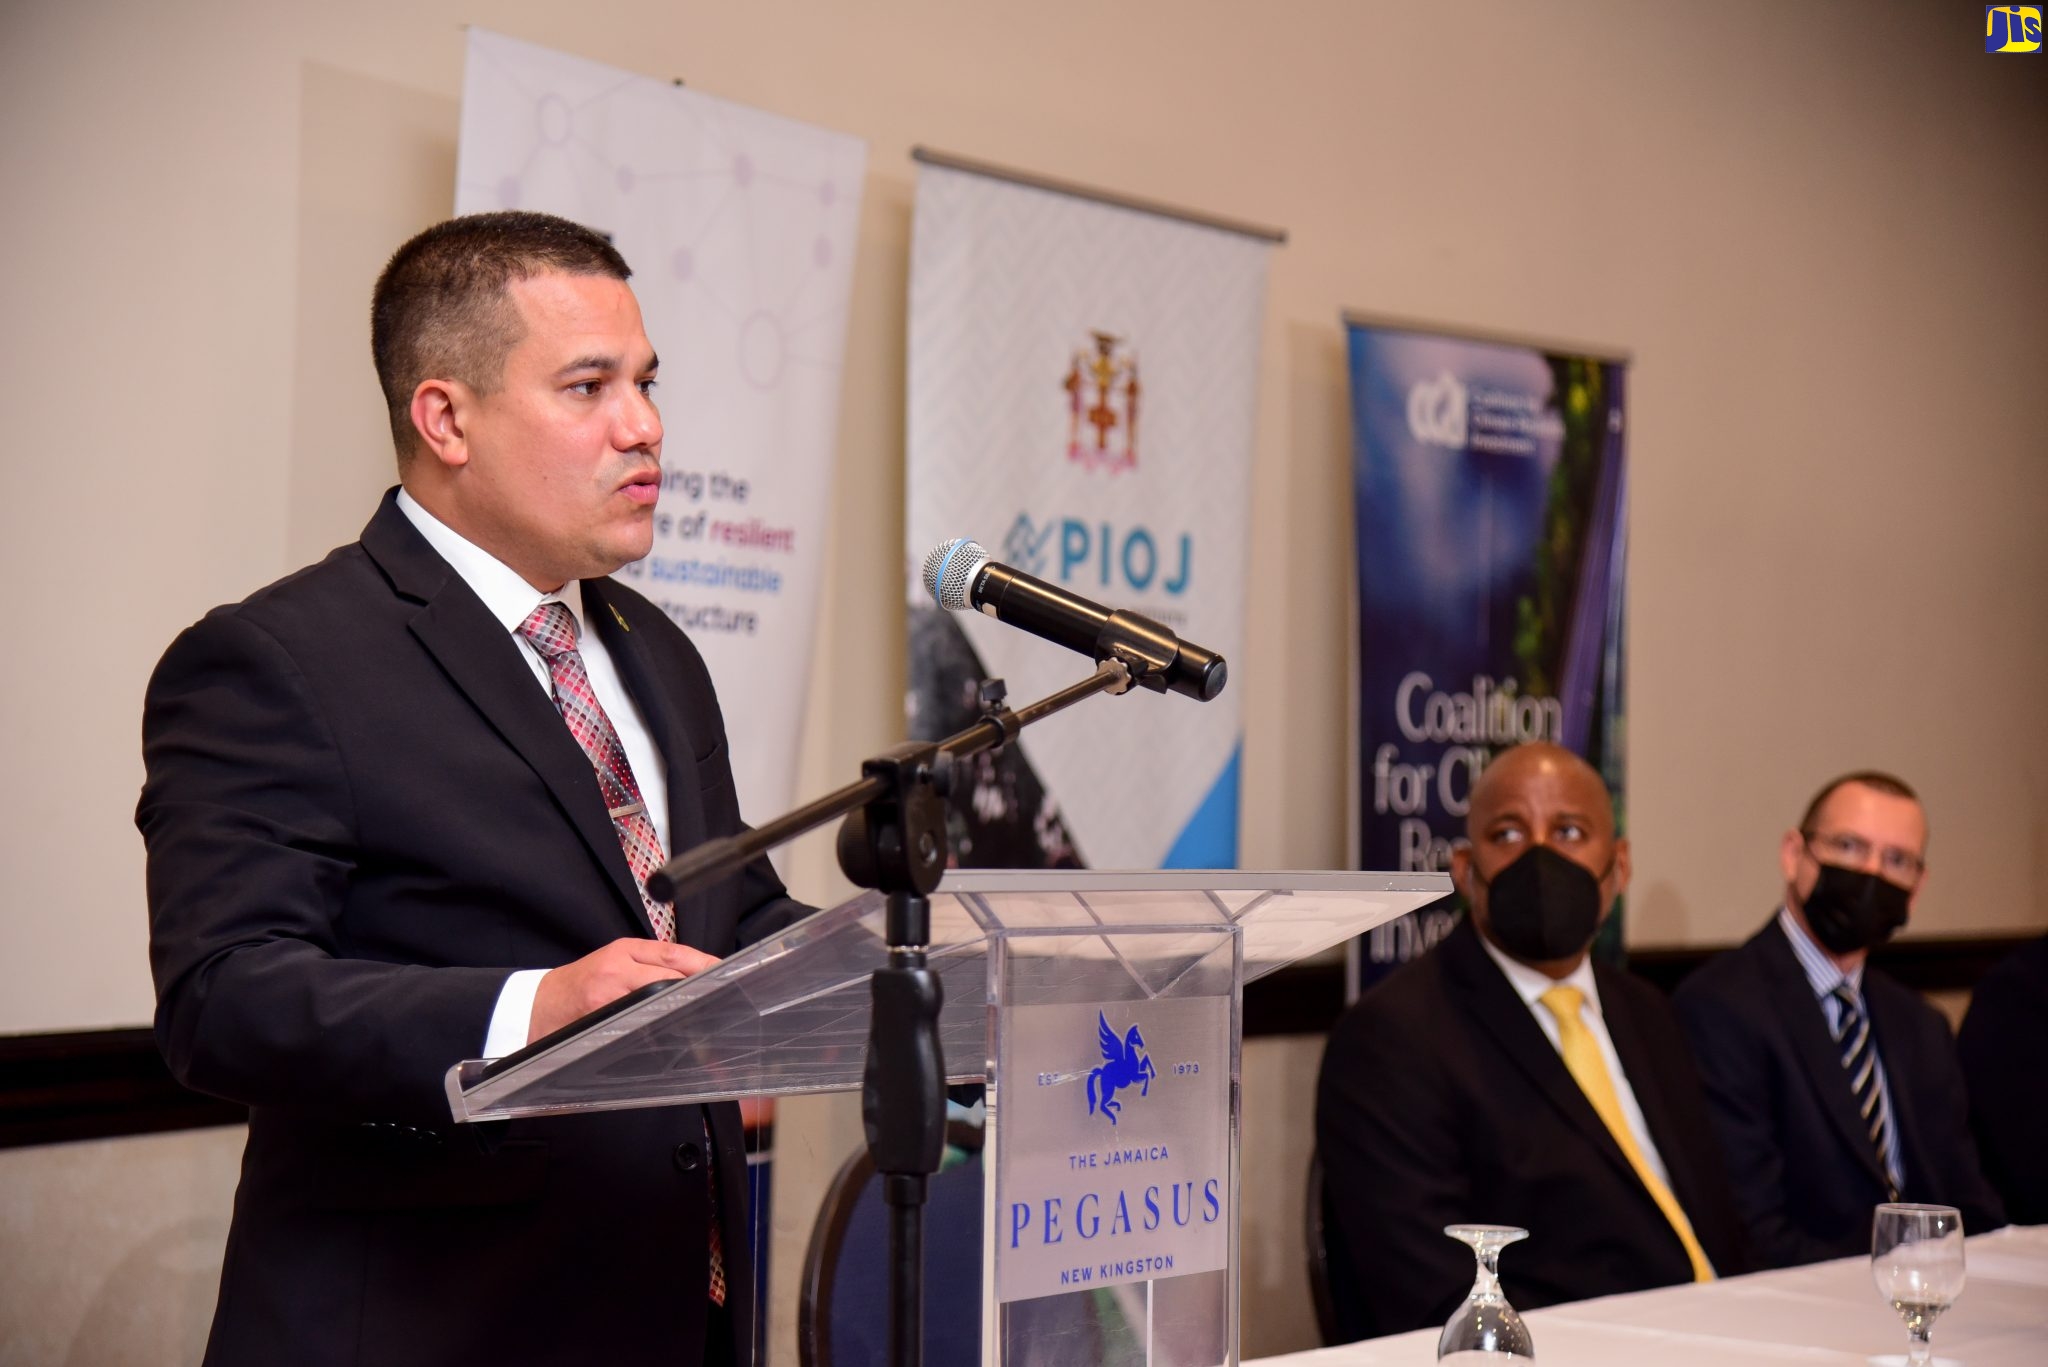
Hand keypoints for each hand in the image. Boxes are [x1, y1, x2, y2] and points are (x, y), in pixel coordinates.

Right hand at [527, 938, 720, 1043]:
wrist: (540, 1004)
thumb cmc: (581, 983)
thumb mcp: (613, 960)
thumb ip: (648, 963)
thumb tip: (689, 974)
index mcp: (624, 949)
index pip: (673, 953)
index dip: (702, 963)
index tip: (723, 971)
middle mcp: (619, 966)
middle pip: (670, 974)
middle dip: (697, 986)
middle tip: (722, 997)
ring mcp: (611, 992)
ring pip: (658, 995)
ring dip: (682, 1007)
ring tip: (704, 1017)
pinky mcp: (602, 1014)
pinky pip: (638, 1019)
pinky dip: (658, 1026)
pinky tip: (673, 1033)